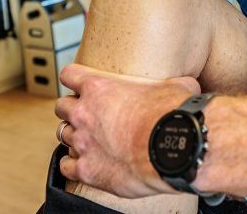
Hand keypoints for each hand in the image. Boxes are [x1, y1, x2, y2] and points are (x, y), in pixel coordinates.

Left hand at [56, 64, 200, 197]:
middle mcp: (84, 114)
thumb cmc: (173, 115)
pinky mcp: (87, 170)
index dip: (75, 79)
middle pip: (62, 106)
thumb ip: (170, 83)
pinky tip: (84, 164)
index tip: (79, 84)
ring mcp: (83, 143)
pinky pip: (66, 166)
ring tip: (89, 141)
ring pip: (63, 135)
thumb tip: (184, 84)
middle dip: (73, 109)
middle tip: (88, 115)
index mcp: (100, 88)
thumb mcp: (176, 86)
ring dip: (75, 137)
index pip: (70, 75)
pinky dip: (73, 164)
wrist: (174, 148)